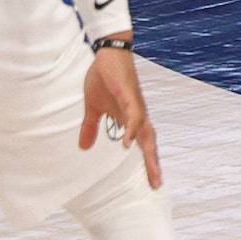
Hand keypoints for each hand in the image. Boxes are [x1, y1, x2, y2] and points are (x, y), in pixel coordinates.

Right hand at [78, 45, 161, 188]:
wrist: (108, 54)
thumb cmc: (104, 79)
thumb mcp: (93, 108)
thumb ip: (90, 127)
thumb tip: (83, 147)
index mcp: (131, 118)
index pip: (143, 144)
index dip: (148, 161)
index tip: (153, 182)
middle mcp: (137, 115)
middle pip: (149, 143)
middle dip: (153, 164)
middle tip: (156, 184)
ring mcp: (135, 106)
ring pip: (146, 133)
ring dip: (149, 152)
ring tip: (151, 171)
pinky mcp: (129, 96)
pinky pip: (134, 117)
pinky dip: (133, 131)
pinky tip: (129, 144)